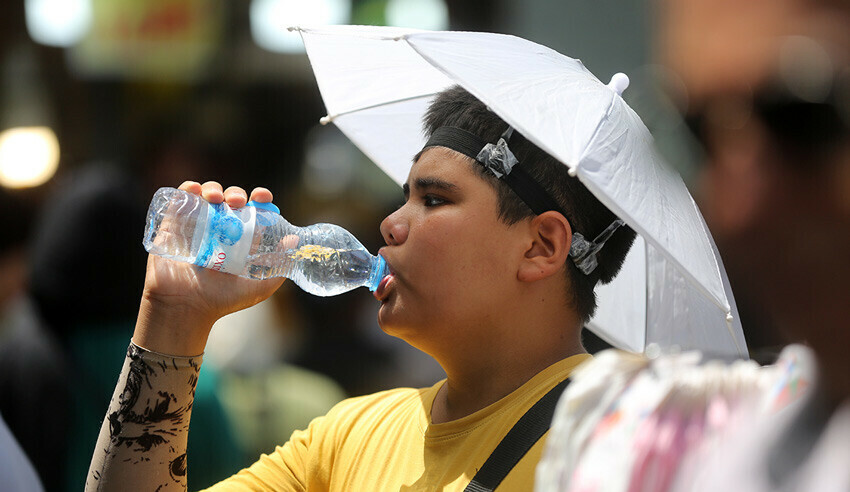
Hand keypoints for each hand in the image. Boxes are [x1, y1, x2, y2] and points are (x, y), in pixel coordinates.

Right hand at [133, 181, 285, 355]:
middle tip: (238, 202)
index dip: (259, 199)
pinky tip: (195, 190)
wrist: (186, 308)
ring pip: (206, 196)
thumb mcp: (259, 287)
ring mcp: (196, 226)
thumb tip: (295, 241)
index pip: (252, 211)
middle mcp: (218, 230)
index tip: (263, 196)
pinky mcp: (172, 226)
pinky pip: (179, 201)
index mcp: (240, 239)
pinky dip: (188, 190)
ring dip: (214, 189)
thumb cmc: (222, 301)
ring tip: (217, 198)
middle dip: (236, 194)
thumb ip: (278, 266)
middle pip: (230, 200)